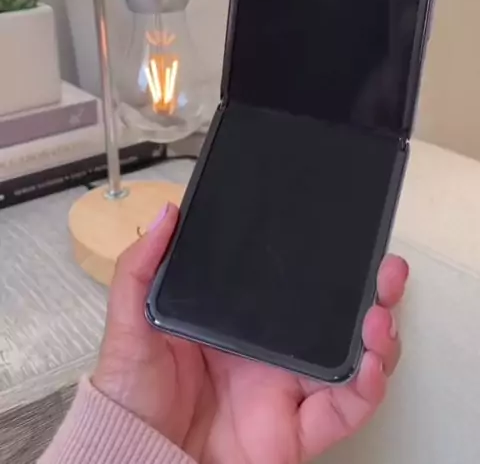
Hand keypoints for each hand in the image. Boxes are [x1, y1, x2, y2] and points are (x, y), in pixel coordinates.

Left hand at [93, 204, 407, 463]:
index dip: (326, 265)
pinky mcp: (297, 429)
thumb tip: (166, 215)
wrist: (136, 456)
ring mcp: (288, 389)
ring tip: (379, 315)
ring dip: (378, 336)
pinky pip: (344, 410)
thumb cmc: (132, 396)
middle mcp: (273, 352)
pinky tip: (370, 365)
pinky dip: (367, 390)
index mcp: (241, 321)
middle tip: (386, 270)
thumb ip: (141, 268)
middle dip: (371, 293)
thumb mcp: (129, 321)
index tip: (345, 238)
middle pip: (337, 318)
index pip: (296, 286)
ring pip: (353, 359)